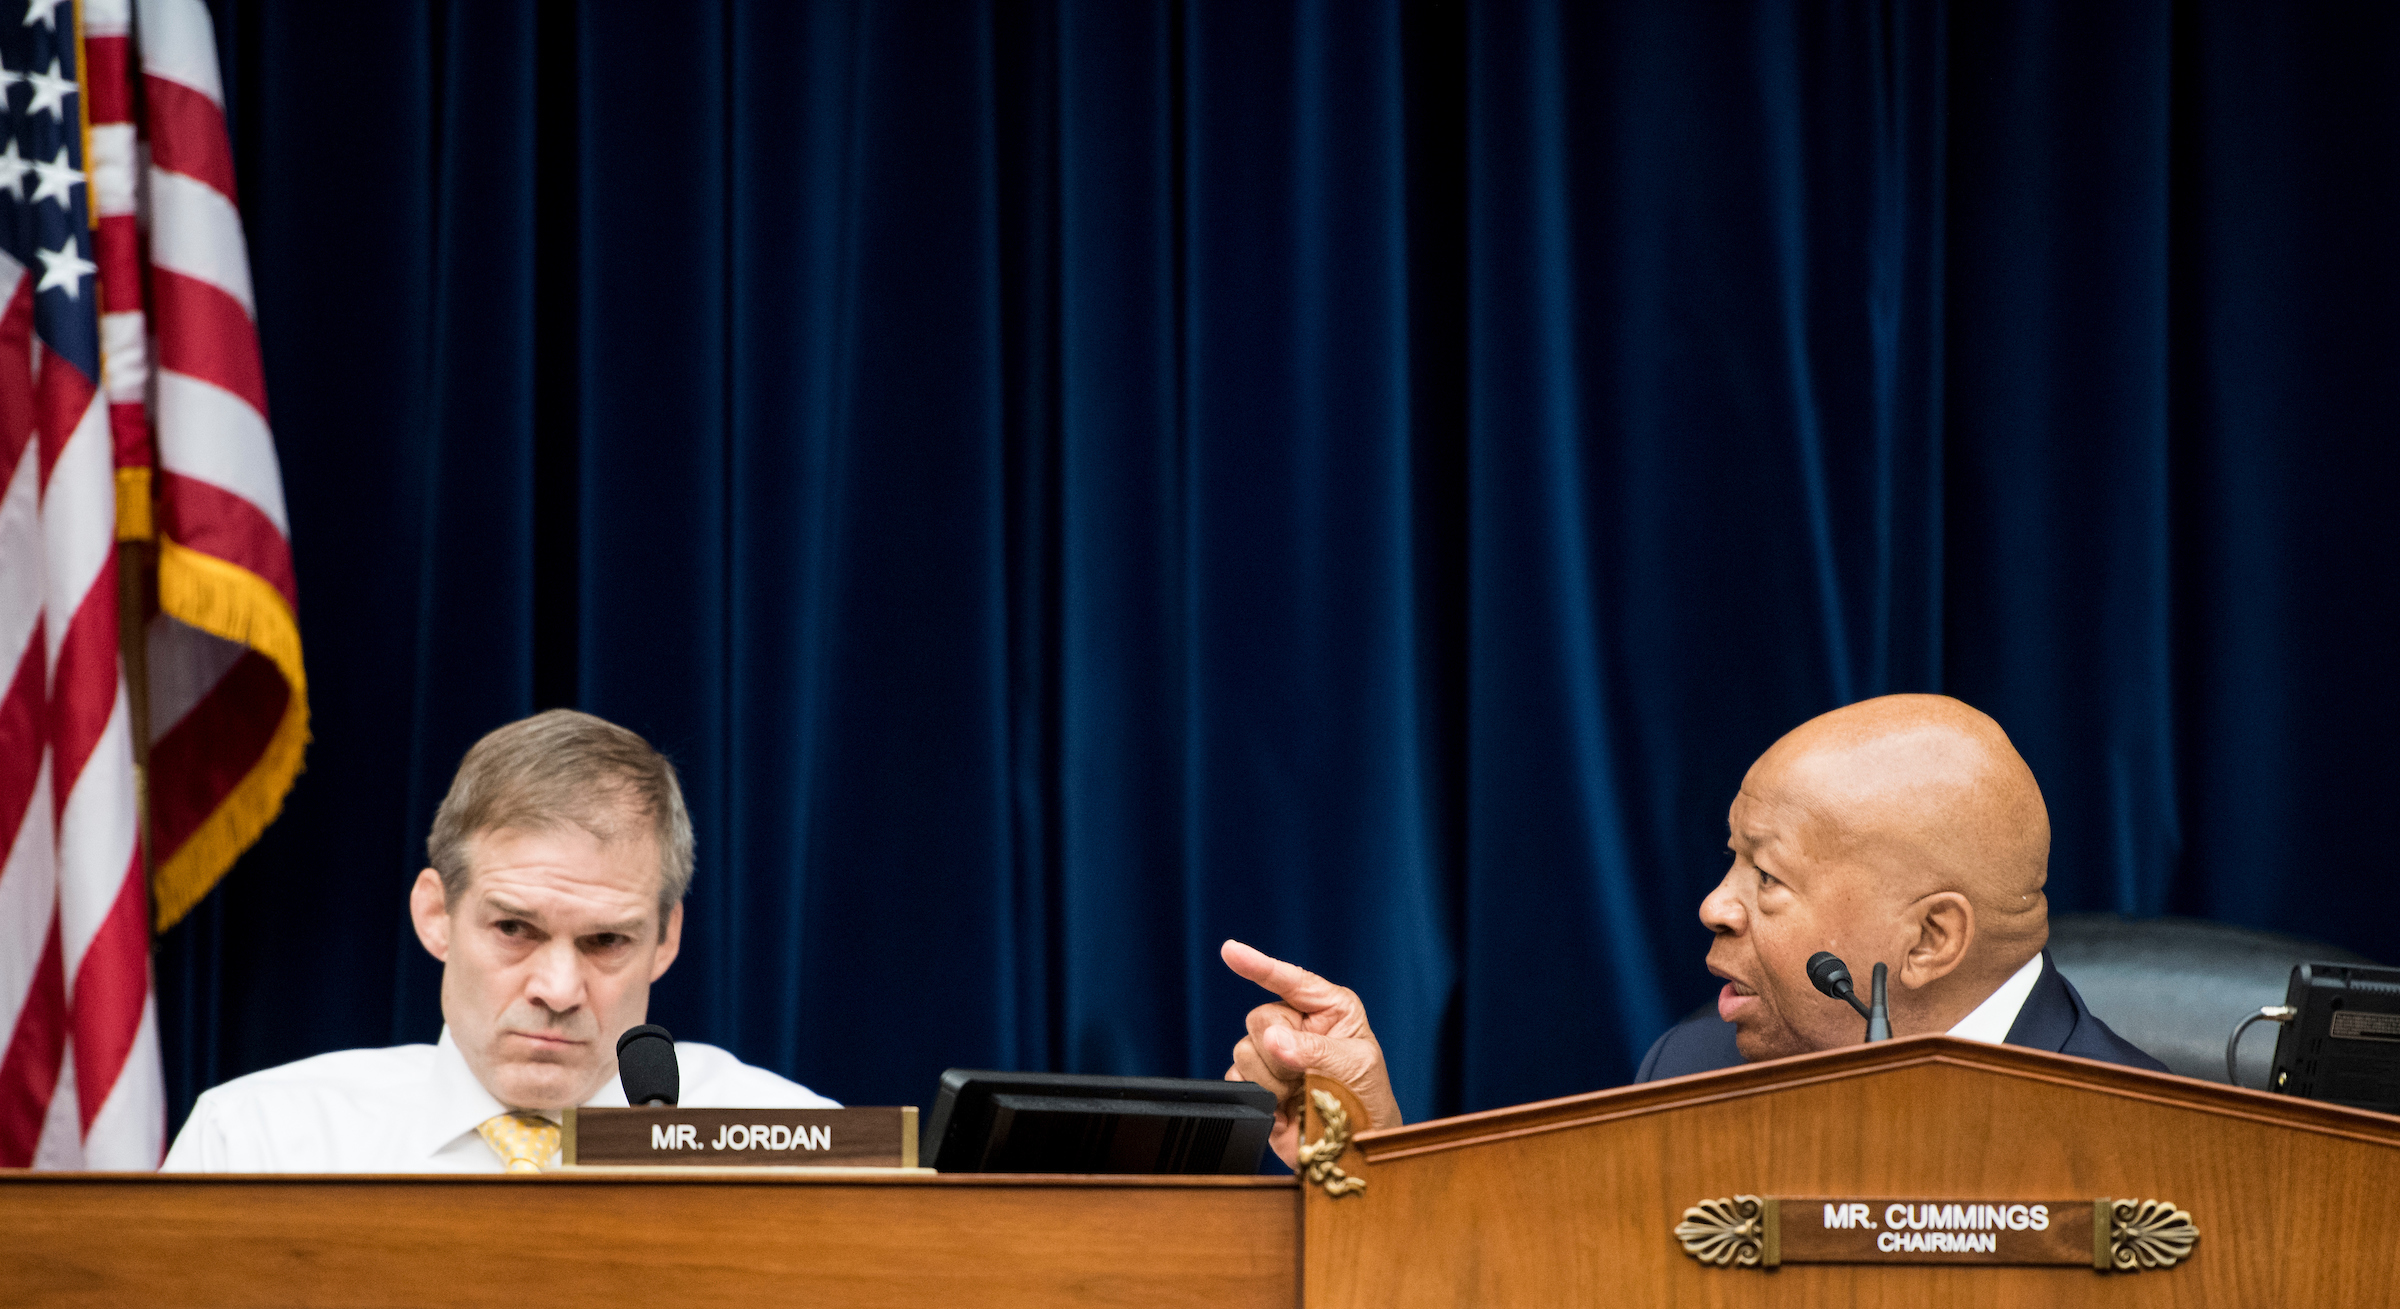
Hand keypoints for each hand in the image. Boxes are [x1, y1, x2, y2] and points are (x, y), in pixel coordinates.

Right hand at [1220, 939, 1402, 1168]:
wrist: (1354, 1152)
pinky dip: (1258, 1095)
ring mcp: (1274, 1054)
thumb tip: (1272, 1040)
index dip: (1260, 965)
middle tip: (1308, 1076)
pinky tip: (1284, 1106)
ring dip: (1273, 1079)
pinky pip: (1236, 1078)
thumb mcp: (1355, 1068)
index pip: (1291, 980)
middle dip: (1281, 1051)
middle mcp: (1297, 1025)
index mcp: (1329, 1009)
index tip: (1230, 951)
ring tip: (1301, 1094)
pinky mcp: (1257, 1083)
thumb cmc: (1368, 1102)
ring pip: (1244, 1049)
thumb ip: (1316, 1051)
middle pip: (1260, 1018)